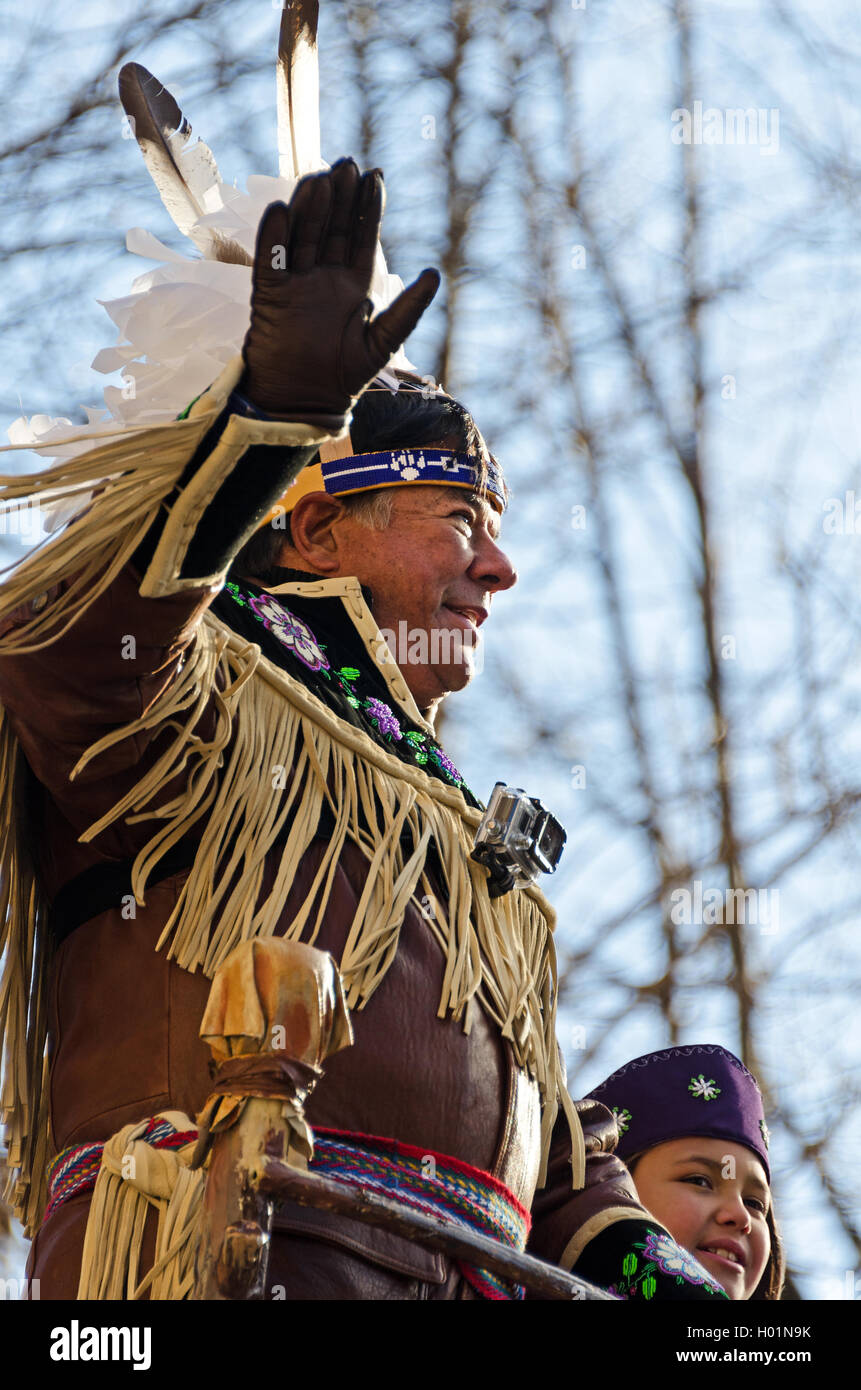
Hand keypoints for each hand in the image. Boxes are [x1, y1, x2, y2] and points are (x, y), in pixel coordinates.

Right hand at [240, 158, 439, 427]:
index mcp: (353, 285)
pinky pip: (271, 260)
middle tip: (348, 164)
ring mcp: (296, 283)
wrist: (304, 401)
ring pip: (303, 236)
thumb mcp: (383, 342)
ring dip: (310, 208)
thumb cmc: (344, 376)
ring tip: (320, 178)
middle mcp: (325, 278)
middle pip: (333, 228)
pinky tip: (280, 210)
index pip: (362, 237)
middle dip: (341, 198)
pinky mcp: (270, 294)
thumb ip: (408, 310)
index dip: (368, 208)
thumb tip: (435, 275)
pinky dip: (274, 236)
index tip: (375, 176)